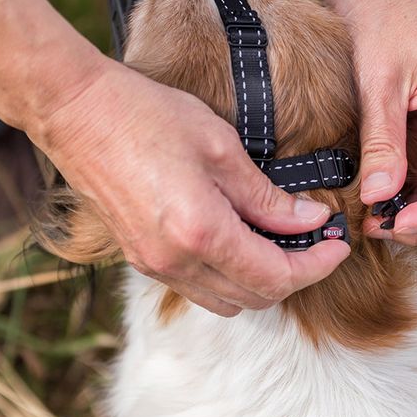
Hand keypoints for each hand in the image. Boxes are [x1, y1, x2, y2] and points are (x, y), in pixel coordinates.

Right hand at [35, 63, 350, 315]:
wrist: (77, 115)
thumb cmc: (148, 117)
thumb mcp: (221, 147)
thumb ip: (267, 196)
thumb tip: (309, 221)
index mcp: (202, 233)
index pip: (277, 276)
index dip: (317, 266)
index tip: (338, 244)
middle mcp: (177, 262)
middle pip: (254, 298)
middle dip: (295, 275)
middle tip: (317, 241)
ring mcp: (155, 266)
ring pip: (227, 301)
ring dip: (262, 280)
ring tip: (283, 242)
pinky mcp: (143, 259)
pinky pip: (199, 287)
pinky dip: (230, 276)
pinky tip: (242, 241)